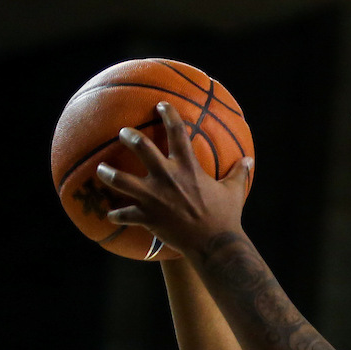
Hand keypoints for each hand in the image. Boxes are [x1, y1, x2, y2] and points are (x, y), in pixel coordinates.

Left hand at [96, 101, 253, 259]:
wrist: (214, 244)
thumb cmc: (226, 216)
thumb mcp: (234, 191)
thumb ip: (239, 174)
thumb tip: (250, 161)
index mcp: (188, 168)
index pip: (177, 132)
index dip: (168, 114)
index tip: (161, 105)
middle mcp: (167, 177)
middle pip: (140, 147)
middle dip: (129, 137)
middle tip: (123, 133)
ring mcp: (153, 197)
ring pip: (121, 180)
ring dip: (108, 174)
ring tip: (101, 170)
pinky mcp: (147, 217)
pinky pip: (124, 215)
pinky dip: (116, 215)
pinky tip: (110, 215)